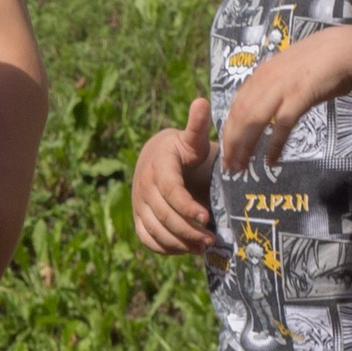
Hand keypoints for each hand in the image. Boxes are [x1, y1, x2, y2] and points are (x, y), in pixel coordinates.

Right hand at [132, 98, 215, 253]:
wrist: (157, 161)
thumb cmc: (182, 151)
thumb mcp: (190, 139)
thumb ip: (197, 125)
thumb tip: (201, 101)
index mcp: (158, 167)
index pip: (170, 191)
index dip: (186, 206)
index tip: (206, 216)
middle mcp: (144, 188)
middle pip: (164, 215)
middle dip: (188, 230)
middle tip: (212, 238)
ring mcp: (139, 205)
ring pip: (156, 230)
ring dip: (180, 242)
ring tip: (204, 246)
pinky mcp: (139, 219)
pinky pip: (148, 239)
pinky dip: (166, 248)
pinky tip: (188, 249)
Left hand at [217, 24, 351, 176]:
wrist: (344, 50)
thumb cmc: (317, 64)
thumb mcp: (284, 74)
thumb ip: (269, 88)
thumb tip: (256, 111)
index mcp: (260, 75)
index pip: (235, 107)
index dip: (228, 131)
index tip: (225, 152)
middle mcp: (266, 80)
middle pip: (240, 116)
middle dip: (232, 144)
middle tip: (229, 167)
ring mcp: (282, 87)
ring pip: (255, 121)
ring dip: (246, 147)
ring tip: (242, 167)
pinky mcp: (300, 94)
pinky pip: (282, 123)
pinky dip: (274, 144)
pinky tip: (270, 160)